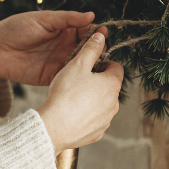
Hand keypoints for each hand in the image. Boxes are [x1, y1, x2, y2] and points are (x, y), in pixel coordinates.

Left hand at [0, 11, 106, 85]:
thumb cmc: (17, 28)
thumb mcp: (44, 18)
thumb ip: (68, 18)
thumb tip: (91, 15)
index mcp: (65, 29)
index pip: (87, 30)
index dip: (96, 31)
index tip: (103, 32)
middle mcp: (66, 45)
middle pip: (88, 48)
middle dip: (98, 48)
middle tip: (103, 49)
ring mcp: (61, 61)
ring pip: (82, 63)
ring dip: (91, 63)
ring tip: (99, 63)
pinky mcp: (54, 76)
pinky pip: (70, 77)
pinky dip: (79, 77)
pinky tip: (87, 76)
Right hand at [37, 32, 122, 153]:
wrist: (53, 128)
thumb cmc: (65, 95)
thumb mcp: (77, 65)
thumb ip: (91, 49)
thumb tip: (101, 35)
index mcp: (112, 85)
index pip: (116, 67)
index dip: (102, 63)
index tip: (88, 65)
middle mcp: (114, 103)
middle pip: (109, 86)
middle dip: (97, 81)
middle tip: (78, 80)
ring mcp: (106, 120)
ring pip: (102, 104)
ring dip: (92, 99)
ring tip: (73, 98)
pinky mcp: (97, 133)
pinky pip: (95, 120)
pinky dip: (87, 115)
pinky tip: (72, 113)